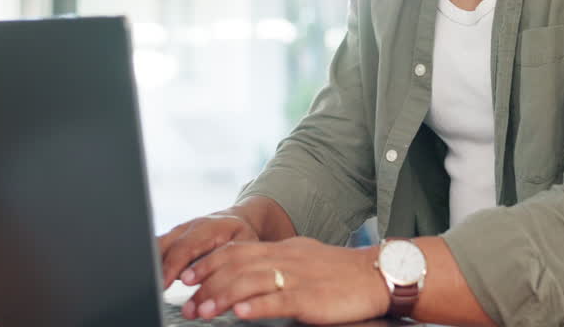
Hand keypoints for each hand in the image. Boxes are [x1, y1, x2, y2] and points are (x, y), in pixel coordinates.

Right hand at [157, 210, 259, 288]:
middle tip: (155, 287)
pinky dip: (155, 260)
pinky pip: (158, 246)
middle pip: (165, 244)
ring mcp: (179, 230)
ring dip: (154, 262)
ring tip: (154, 282)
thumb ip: (225, 263)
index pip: (185, 247)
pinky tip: (156, 275)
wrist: (238, 220)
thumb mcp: (243, 247)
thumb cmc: (241, 235)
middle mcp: (190, 226)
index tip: (164, 283)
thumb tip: (210, 283)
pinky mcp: (173, 236)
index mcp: (209, 227)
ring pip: (158, 244)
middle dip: (158, 266)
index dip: (172, 266)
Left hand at [179, 237, 390, 323]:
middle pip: (237, 265)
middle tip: (187, 302)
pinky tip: (241, 314)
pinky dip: (257, 306)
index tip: (188, 276)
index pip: (237, 250)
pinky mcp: (311, 297)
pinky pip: (280, 300)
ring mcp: (298, 277)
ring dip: (222, 297)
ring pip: (251, 281)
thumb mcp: (304, 260)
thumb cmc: (340, 272)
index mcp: (283, 249)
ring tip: (203, 311)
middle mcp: (286, 258)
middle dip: (208, 283)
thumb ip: (276, 265)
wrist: (377, 274)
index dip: (209, 262)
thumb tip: (246, 277)